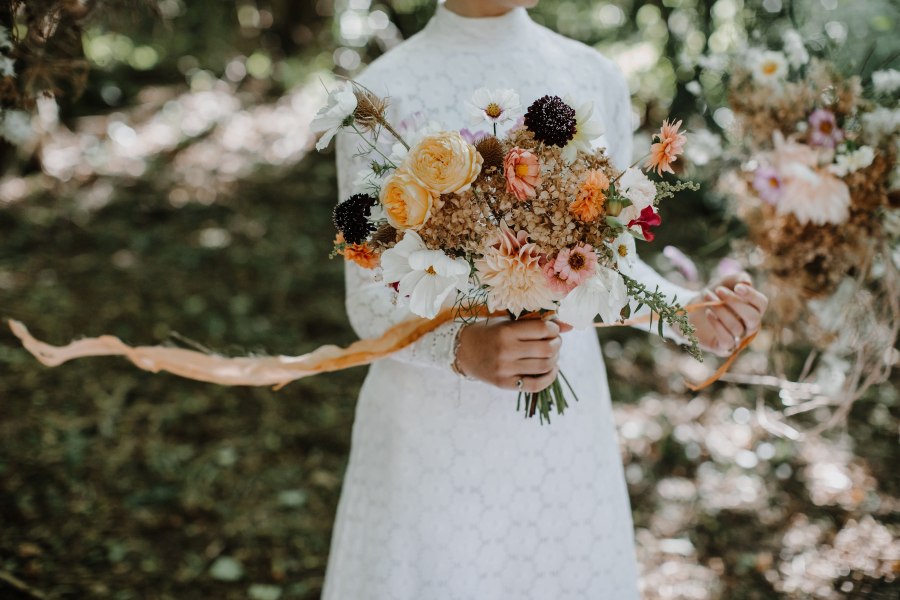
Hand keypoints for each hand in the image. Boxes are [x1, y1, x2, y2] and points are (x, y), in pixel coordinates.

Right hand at [455, 317, 571, 391]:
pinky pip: (536, 385)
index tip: (553, 329)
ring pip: (545, 366)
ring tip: (551, 354)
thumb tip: (569, 326)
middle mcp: (506, 351)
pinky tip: (550, 370)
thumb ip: (536, 323)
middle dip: (557, 344)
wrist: (463, 351)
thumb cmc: (489, 333)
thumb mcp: (508, 323)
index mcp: (506, 331)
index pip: (542, 329)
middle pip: (547, 349)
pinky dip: (549, 377)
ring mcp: (505, 369)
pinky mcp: (505, 384)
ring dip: (555, 359)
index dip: (554, 329)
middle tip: (554, 342)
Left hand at [689, 271, 767, 356]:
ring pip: (737, 328)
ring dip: (720, 310)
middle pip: (753, 318)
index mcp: (754, 310)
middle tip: (718, 290)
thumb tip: (747, 283)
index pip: (762, 304)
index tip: (737, 287)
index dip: (752, 295)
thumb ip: (738, 278)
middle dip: (735, 302)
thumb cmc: (713, 295)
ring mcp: (738, 339)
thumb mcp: (725, 282)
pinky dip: (717, 325)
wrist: (691, 309)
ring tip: (707, 297)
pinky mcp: (723, 348)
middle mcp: (749, 326)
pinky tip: (708, 313)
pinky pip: (727, 340)